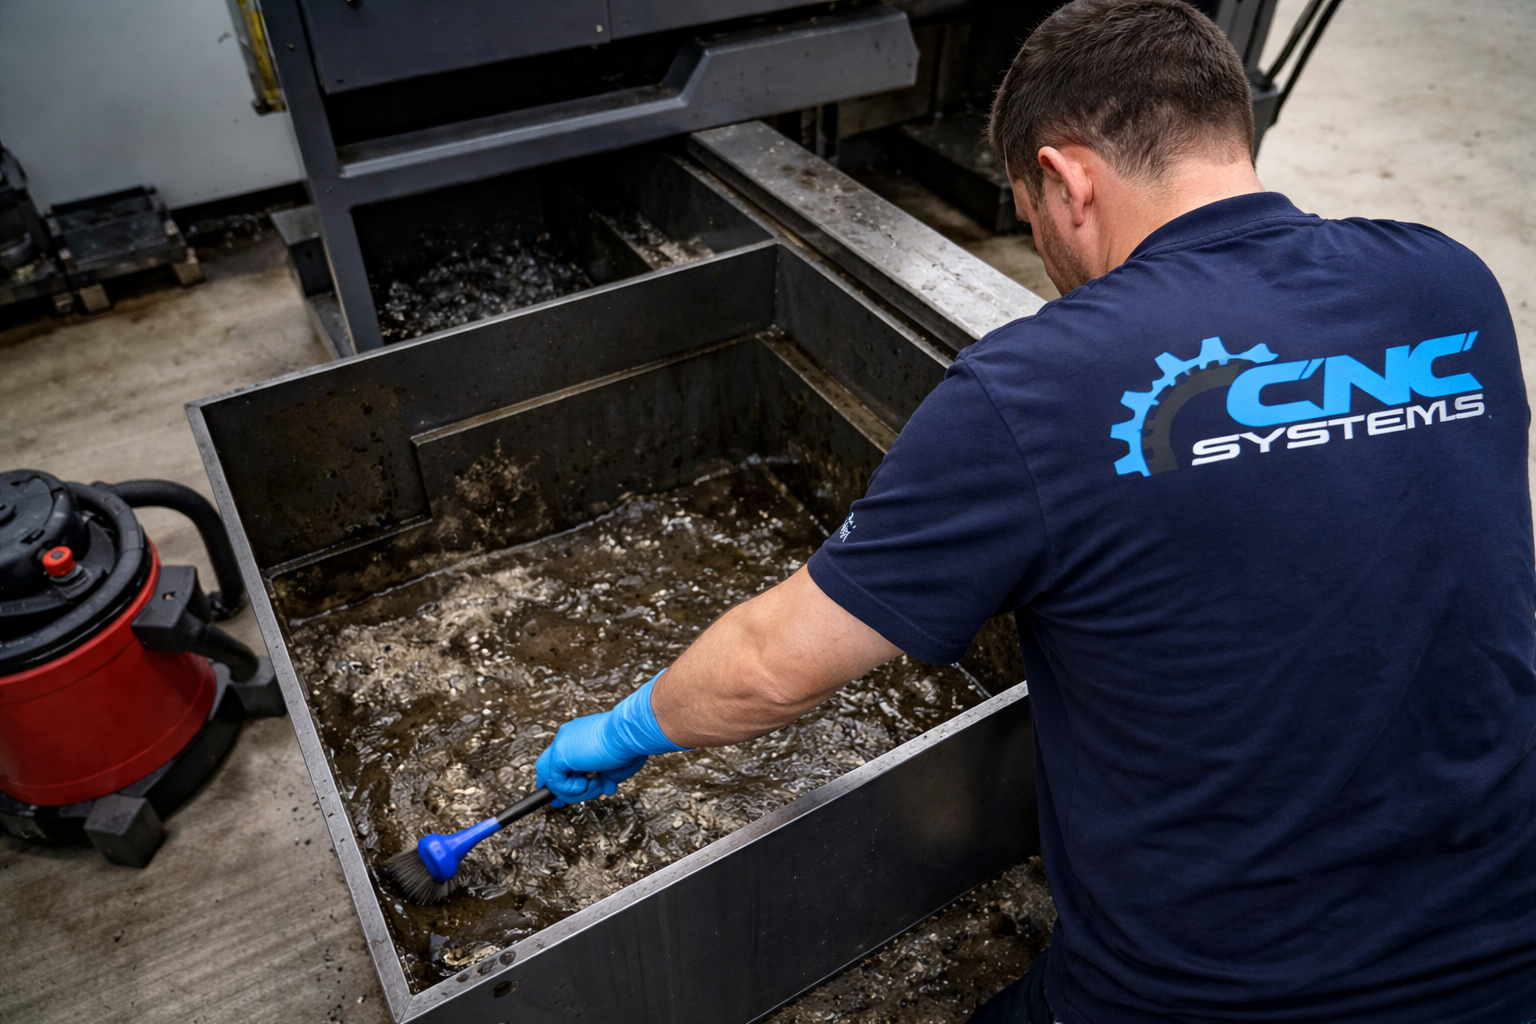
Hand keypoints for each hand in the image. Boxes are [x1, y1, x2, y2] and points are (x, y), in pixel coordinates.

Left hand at [534, 672, 686, 805]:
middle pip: (553, 770)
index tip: (573, 791)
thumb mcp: (618, 765)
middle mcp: (568, 738)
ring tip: (595, 787)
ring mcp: (562, 744)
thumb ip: (608, 777)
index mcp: (581, 736)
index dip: (567, 780)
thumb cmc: (629, 743)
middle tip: (578, 797)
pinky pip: (555, 781)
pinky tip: (588, 782)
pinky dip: (572, 788)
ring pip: (553, 778)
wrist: (630, 734)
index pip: (564, 761)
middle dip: (563, 789)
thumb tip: (607, 788)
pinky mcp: (559, 754)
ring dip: (574, 791)